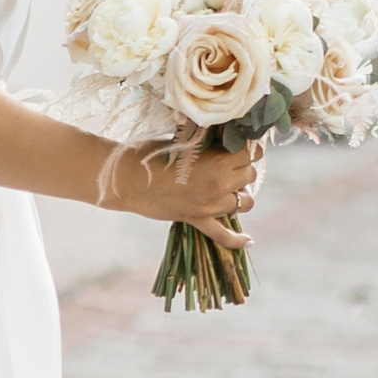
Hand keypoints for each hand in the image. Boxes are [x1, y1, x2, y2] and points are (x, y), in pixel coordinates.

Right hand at [107, 136, 260, 249]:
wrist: (126, 179)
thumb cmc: (151, 153)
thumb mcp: (184, 139)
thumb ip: (208, 141)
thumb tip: (222, 137)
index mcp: (218, 161)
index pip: (251, 153)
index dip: (245, 147)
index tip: (236, 145)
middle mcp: (219, 185)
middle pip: (249, 176)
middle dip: (242, 168)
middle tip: (229, 163)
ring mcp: (209, 206)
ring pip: (245, 203)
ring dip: (240, 194)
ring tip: (230, 187)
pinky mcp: (197, 220)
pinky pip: (222, 235)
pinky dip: (236, 239)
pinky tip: (248, 240)